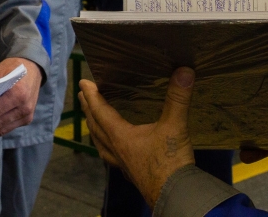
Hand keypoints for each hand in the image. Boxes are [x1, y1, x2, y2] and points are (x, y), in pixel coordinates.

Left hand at [79, 67, 195, 207]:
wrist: (176, 197)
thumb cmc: (171, 163)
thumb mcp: (175, 127)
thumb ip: (178, 98)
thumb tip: (184, 71)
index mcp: (120, 136)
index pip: (100, 111)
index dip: (91, 96)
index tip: (83, 83)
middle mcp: (117, 150)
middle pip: (96, 127)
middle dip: (88, 110)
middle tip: (82, 96)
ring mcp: (123, 164)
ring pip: (101, 144)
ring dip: (94, 129)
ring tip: (92, 121)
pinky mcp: (132, 174)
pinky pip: (111, 157)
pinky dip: (107, 147)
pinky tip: (115, 148)